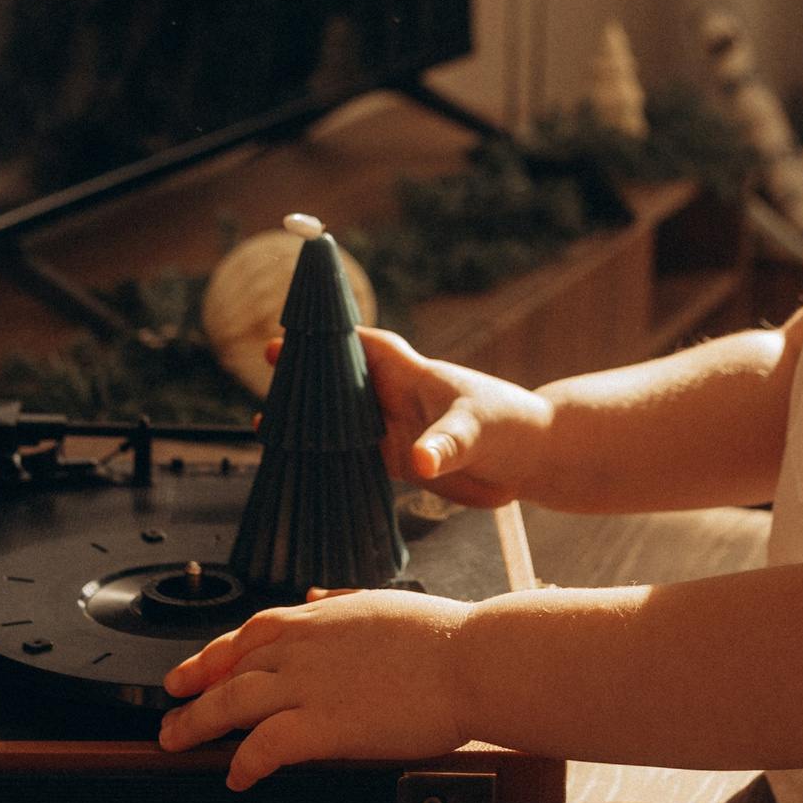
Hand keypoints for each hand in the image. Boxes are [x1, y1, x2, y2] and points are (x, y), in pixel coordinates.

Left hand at [158, 588, 472, 783]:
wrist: (473, 658)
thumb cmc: (445, 638)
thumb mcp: (384, 603)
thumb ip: (343, 601)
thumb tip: (316, 593)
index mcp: (321, 616)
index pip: (250, 633)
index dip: (214, 655)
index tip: (194, 671)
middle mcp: (305, 647)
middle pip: (229, 669)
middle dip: (193, 693)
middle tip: (170, 715)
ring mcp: (309, 684)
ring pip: (231, 703)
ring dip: (197, 725)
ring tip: (177, 743)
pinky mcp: (323, 725)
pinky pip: (264, 746)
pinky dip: (243, 763)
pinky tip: (237, 778)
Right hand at [266, 325, 551, 506]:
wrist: (534, 460)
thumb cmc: (512, 427)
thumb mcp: (477, 432)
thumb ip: (446, 445)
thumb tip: (419, 463)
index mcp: (415, 376)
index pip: (368, 347)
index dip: (332, 339)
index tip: (292, 335)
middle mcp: (399, 400)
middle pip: (344, 381)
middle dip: (307, 376)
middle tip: (268, 374)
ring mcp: (397, 431)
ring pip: (344, 421)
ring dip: (312, 422)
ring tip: (269, 425)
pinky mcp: (400, 463)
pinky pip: (355, 458)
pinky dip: (329, 461)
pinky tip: (303, 468)